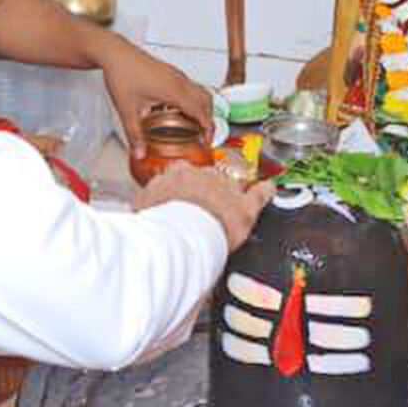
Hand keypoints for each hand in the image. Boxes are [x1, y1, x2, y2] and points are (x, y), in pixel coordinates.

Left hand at [99, 41, 210, 156]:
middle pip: (206, 101)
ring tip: (194, 125)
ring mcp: (176, 75)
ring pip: (200, 91)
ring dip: (202, 108)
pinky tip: (178, 110)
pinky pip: (190, 86)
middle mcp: (179, 81)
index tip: (207, 141)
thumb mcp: (128, 110)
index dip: (208, 128)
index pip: (201, 111)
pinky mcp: (171, 72)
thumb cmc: (122, 74)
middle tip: (203, 135)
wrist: (115, 53)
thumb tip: (139, 153)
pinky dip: (193, 100)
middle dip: (209, 119)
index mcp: (174, 91)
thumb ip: (134, 135)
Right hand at [139, 165, 270, 250]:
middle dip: (208, 189)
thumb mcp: (142, 208)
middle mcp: (204, 176)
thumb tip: (138, 210)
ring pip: (233, 184)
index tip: (183, 191)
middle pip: (209, 177)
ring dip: (231, 193)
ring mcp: (227, 189)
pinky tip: (269, 188)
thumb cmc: (160, 224)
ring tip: (230, 202)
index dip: (184, 183)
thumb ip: (145, 203)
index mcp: (177, 174)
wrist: (179, 234)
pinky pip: (260, 193)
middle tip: (204, 205)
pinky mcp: (245, 207)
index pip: (182, 171)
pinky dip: (266, 190)